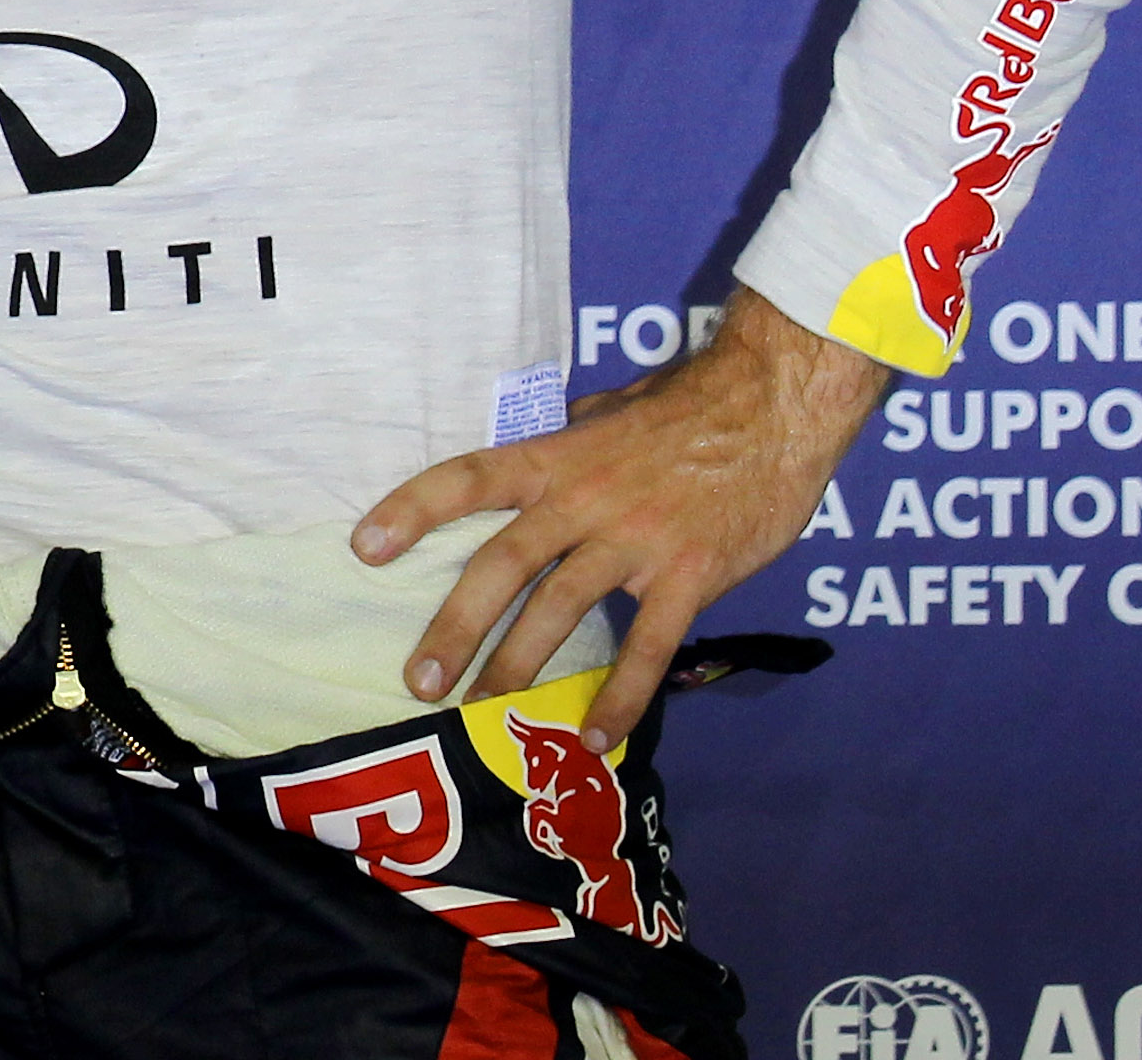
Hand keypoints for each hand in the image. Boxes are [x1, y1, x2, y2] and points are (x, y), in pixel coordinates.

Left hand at [353, 287, 887, 749]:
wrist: (775, 408)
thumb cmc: (692, 403)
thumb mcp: (613, 406)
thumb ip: (573, 433)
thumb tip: (551, 434)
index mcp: (557, 458)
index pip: (467, 480)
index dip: (412, 510)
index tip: (366, 548)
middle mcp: (582, 501)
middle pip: (501, 565)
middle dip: (454, 626)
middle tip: (418, 680)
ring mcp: (634, 541)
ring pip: (560, 611)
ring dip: (515, 665)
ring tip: (479, 711)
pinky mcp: (688, 577)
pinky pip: (647, 647)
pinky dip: (621, 698)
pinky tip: (595, 738)